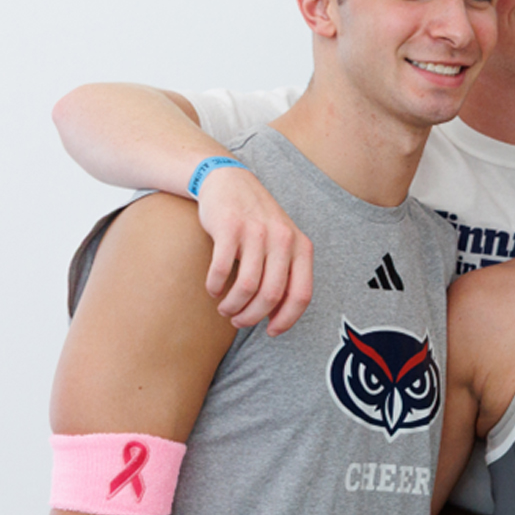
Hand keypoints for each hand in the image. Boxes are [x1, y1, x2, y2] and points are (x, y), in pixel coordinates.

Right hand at [195, 167, 313, 334]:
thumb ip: (286, 274)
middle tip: (238, 320)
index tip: (270, 332)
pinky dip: (216, 286)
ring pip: (247, 286)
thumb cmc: (258, 222)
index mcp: (301, 247)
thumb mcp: (283, 244)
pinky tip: (213, 289)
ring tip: (225, 308)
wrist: (231, 182)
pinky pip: (222, 269)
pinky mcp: (230, 227)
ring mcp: (257, 232)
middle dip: (253, 316)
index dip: (287, 319)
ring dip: (233, 305)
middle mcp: (283, 239)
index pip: (301, 295)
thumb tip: (278, 317)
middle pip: (271, 295)